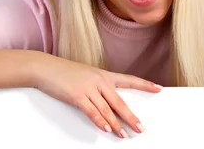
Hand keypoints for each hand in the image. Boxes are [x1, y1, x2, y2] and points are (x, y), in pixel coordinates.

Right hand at [35, 55, 161, 137]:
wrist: (44, 67)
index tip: (158, 88)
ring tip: (124, 135)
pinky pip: (92, 111)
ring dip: (117, 124)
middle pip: (120, 102)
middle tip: (140, 128)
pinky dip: (100, 121)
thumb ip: (97, 87)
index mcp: (103, 74)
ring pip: (107, 110)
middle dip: (131, 117)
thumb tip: (106, 105)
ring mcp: (88, 88)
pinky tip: (107, 129)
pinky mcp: (77, 96)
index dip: (145, 84)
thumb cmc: (63, 72)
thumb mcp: (85, 75)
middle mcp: (99, 80)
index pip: (128, 79)